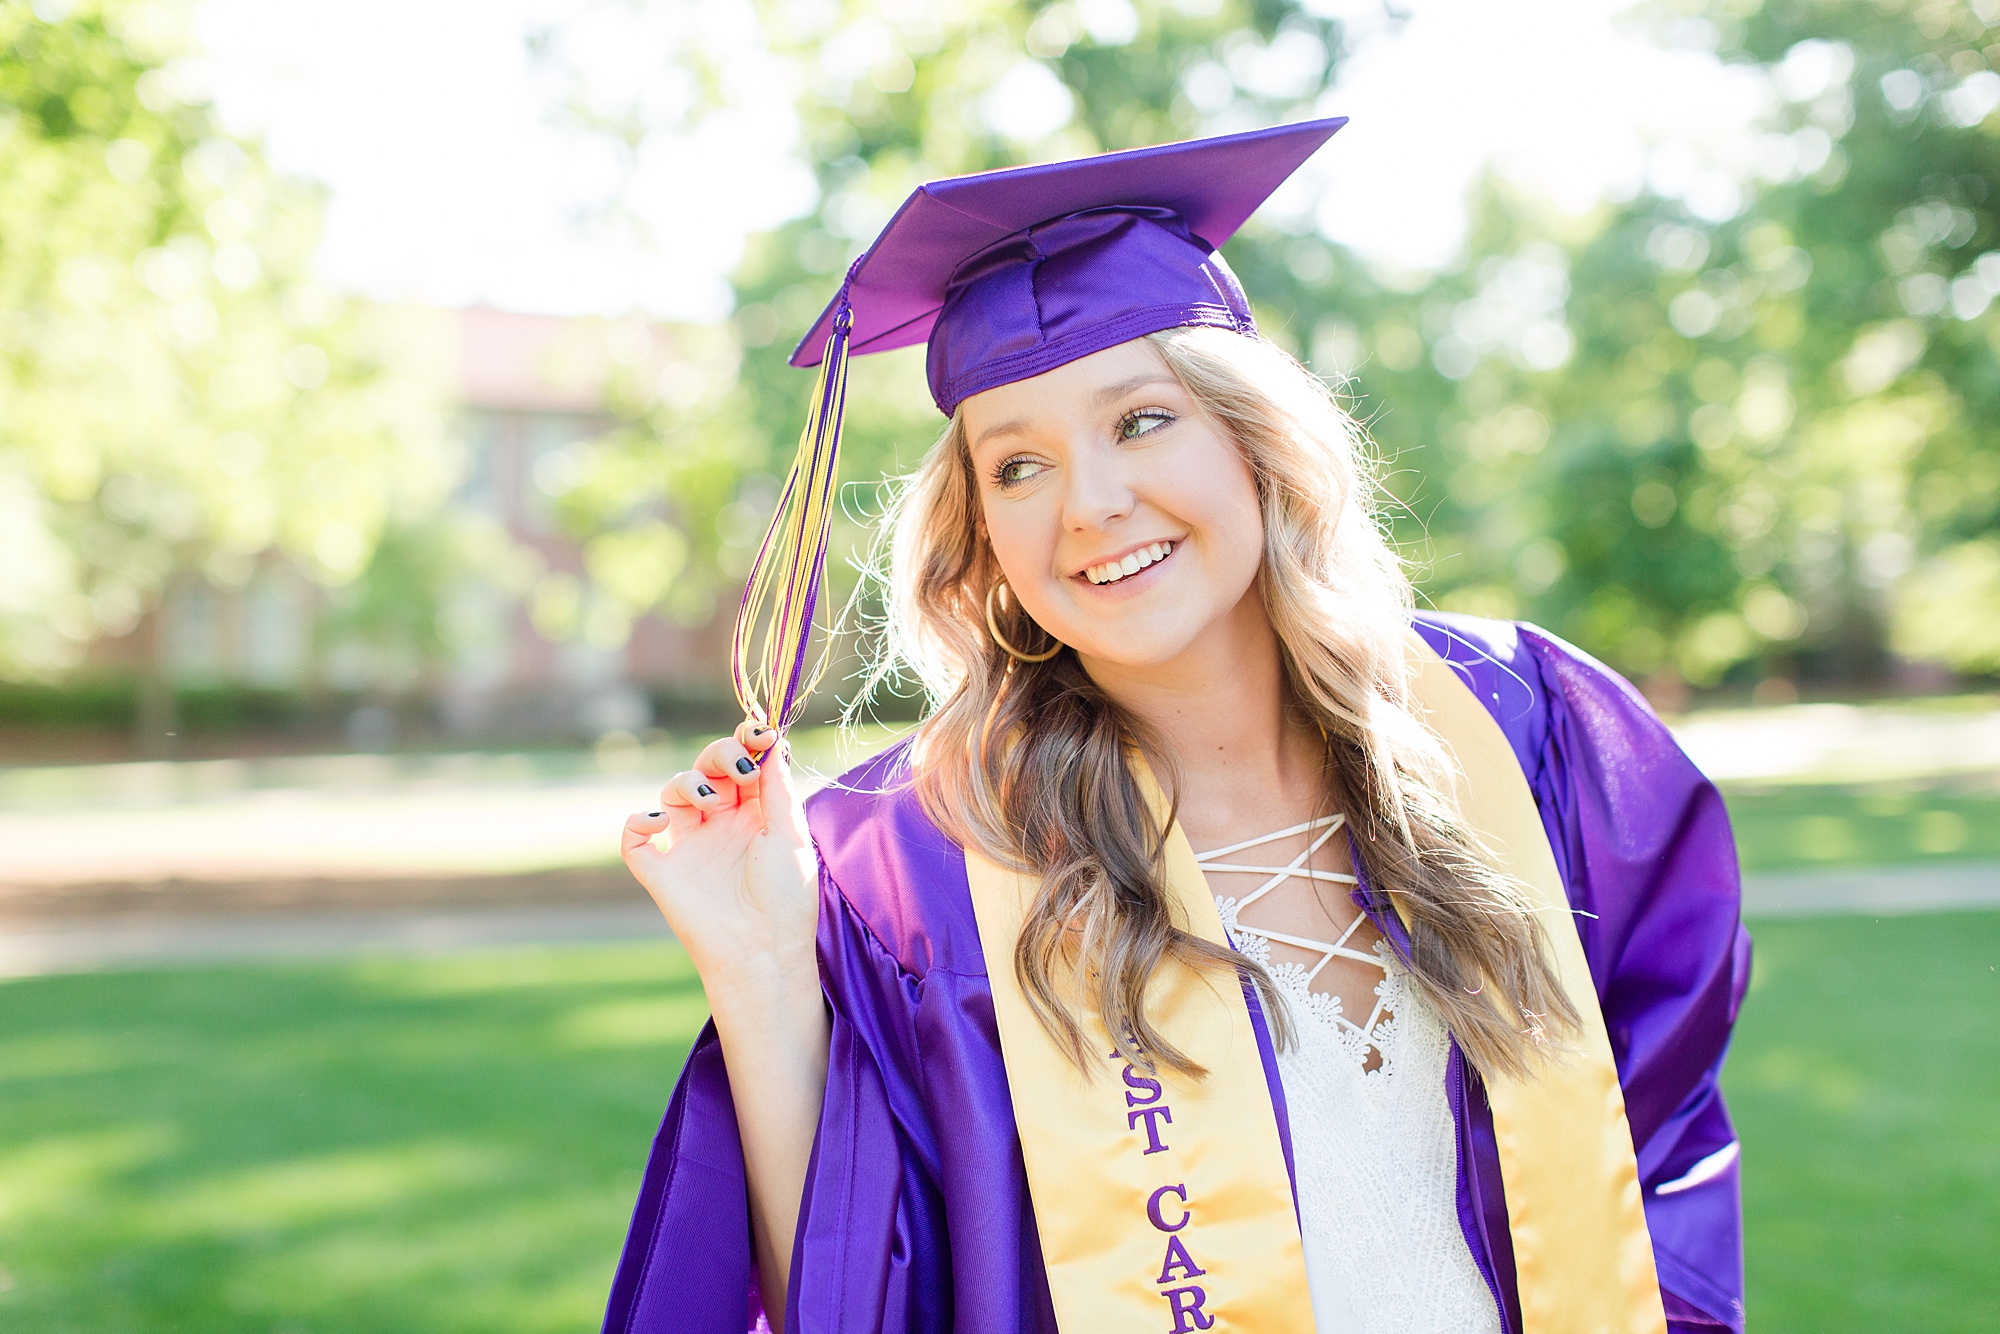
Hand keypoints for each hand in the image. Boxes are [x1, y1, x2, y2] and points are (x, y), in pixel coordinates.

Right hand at [621, 722, 818, 994]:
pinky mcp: (660, 869)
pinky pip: (634, 835)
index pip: (742, 762)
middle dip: (720, 754)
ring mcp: (688, 844)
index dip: (746, 741)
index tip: (759, 732)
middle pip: (707, 767)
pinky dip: (639, 820)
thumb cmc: (786, 897)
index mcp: (755, 813)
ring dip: (687, 782)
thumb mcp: (790, 834)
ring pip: (672, 792)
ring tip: (709, 799)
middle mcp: (720, 823)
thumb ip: (777, 788)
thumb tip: (772, 740)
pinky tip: (661, 822)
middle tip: (739, 767)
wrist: (762, 951)